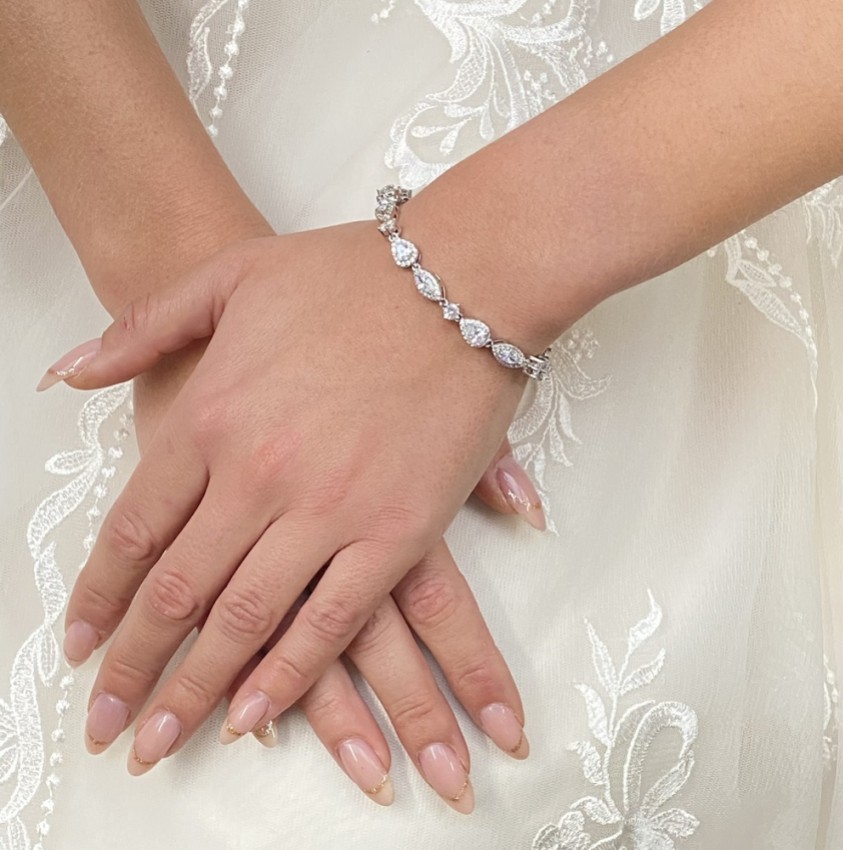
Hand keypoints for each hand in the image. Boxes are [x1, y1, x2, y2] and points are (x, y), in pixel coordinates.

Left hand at [49, 218, 545, 786]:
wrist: (461, 279)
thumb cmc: (350, 275)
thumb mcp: (232, 276)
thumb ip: (142, 326)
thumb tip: (68, 371)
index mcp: (210, 415)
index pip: (134, 530)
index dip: (100, 597)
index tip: (81, 646)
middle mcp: (257, 473)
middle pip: (177, 591)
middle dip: (135, 666)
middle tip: (109, 724)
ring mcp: (328, 508)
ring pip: (245, 620)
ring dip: (197, 690)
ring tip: (163, 743)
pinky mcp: (398, 532)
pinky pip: (332, 620)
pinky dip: (289, 674)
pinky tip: (255, 716)